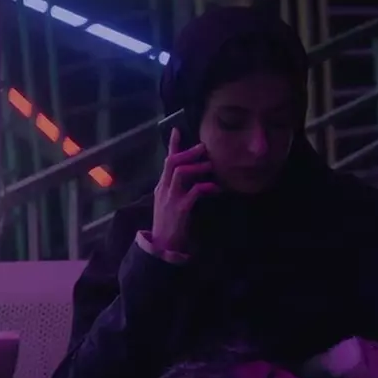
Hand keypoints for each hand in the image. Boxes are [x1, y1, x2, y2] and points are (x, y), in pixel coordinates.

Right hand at [150, 128, 216, 253]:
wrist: (161, 246)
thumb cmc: (168, 225)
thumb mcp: (168, 204)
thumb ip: (176, 190)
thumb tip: (190, 178)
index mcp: (161, 187)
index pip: (166, 162)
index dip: (172, 146)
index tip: (177, 130)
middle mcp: (164, 189)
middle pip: (173, 163)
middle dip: (188, 152)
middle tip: (203, 147)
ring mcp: (171, 198)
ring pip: (181, 173)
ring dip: (197, 167)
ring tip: (210, 166)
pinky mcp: (180, 209)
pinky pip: (194, 192)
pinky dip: (206, 187)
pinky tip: (216, 188)